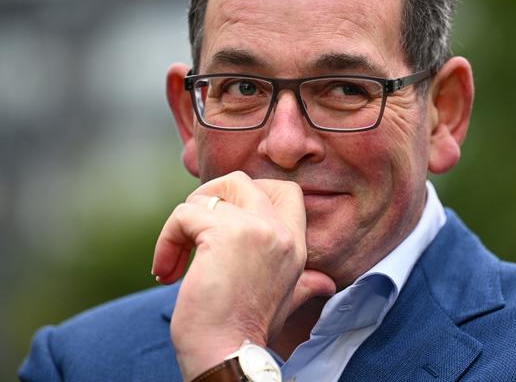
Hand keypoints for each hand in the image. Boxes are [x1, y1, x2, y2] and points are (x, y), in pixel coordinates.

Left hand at [151, 171, 335, 380]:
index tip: (224, 222)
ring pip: (207, 196)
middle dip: (210, 197)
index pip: (286, 191)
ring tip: (175, 258)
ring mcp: (256, 229)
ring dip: (182, 223)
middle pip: (241, 181)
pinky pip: (184, 215)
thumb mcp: (284, 301)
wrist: (229, 356)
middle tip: (194, 230)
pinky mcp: (225, 233)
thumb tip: (326, 284)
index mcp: (296, 244)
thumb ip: (304, 285)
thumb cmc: (247, 331)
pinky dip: (167, 240)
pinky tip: (167, 271)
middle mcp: (280, 231)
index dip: (249, 193)